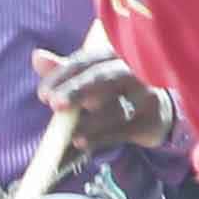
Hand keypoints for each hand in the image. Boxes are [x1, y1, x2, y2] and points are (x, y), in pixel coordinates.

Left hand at [36, 41, 173, 149]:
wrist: (161, 107)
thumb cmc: (118, 89)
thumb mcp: (93, 76)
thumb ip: (66, 69)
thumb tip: (37, 57)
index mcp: (114, 54)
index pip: (85, 61)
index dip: (63, 76)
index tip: (43, 94)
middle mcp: (132, 70)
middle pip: (103, 77)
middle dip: (76, 90)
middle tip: (54, 103)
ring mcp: (146, 95)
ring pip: (116, 108)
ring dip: (89, 122)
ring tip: (68, 134)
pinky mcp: (152, 119)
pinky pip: (124, 130)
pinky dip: (101, 137)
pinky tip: (82, 144)